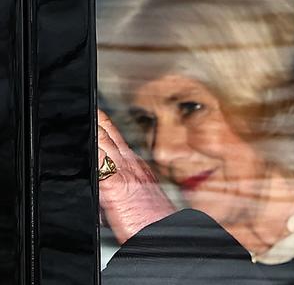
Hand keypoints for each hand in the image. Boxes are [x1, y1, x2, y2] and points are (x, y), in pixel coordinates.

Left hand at [98, 109, 174, 243]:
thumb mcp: (138, 197)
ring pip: (103, 140)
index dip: (103, 122)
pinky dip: (92, 147)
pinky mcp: (114, 185)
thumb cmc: (152, 221)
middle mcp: (131, 164)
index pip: (115, 137)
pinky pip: (99, 160)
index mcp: (137, 166)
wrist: (165, 234)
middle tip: (85, 105)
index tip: (95, 113)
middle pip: (108, 133)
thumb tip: (104, 187)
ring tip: (83, 114)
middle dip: (97, 118)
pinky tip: (87, 138)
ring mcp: (123, 172)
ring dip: (93, 127)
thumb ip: (120, 187)